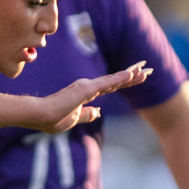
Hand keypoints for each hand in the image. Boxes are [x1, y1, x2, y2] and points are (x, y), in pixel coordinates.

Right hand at [28, 64, 151, 132]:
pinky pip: (106, 83)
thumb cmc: (53, 119)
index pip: (110, 87)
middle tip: (148, 69)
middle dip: (133, 75)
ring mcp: (87, 87)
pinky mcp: (85, 89)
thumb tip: (98, 112)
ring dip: (131, 75)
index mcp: (86, 93)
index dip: (125, 82)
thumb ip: (87, 114)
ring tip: (145, 69)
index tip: (139, 76)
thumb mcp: (75, 119)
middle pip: (116, 81)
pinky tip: (132, 75)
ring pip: (114, 80)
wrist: (40, 116)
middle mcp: (88, 87)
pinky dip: (120, 79)